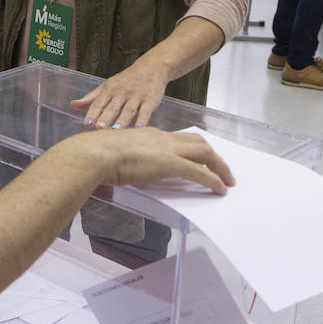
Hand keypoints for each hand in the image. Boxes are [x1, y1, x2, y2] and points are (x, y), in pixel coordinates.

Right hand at [63, 128, 233, 195]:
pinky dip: (213, 180)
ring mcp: (168, 150)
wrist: (95, 153)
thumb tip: (124, 167)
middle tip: (222, 170)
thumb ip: (127, 157)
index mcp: (150, 134)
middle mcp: (163, 138)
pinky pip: (199, 172)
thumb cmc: (97, 154)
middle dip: (214, 156)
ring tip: (227, 181)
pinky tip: (220, 189)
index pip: (180, 138)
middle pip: (198, 142)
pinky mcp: (170, 164)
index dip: (194, 147)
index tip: (201, 157)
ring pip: (205, 153)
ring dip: (220, 167)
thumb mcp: (117, 152)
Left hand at [69, 59, 168, 128]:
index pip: (99, 103)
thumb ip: (91, 98)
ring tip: (115, 130)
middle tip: (99, 128)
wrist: (151, 67)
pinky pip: (146, 111)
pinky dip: (143, 119)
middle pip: (112, 107)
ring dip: (122, 120)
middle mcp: (122, 93)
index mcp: (109, 90)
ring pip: (128, 110)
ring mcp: (136, 97)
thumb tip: (73, 105)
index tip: (87, 124)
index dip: (92, 113)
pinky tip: (140, 128)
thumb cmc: (126, 80)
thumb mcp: (107, 86)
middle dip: (105, 118)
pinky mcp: (150, 100)